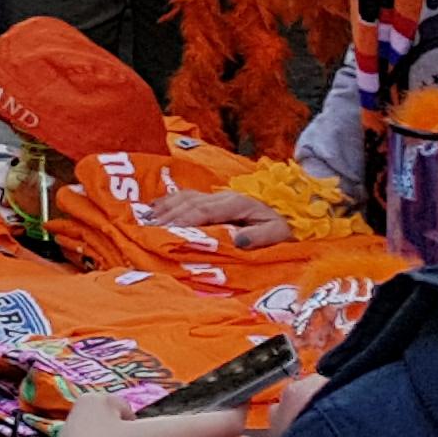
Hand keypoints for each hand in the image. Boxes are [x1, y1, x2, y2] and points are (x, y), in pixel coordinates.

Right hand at [140, 185, 294, 249]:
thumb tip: (235, 240)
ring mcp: (216, 196)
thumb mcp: (278, 233)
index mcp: (237, 204)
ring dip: (165, 209)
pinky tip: (155, 208)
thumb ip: (259, 236)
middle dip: (169, 216)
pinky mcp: (212, 200)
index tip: (168, 230)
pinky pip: (185, 197)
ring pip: (184, 198)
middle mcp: (222, 196)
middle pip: (189, 203)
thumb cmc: (284, 227)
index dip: (185, 219)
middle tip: (150, 229)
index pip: (204, 210)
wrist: (290, 214)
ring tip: (148, 221)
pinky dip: (168, 202)